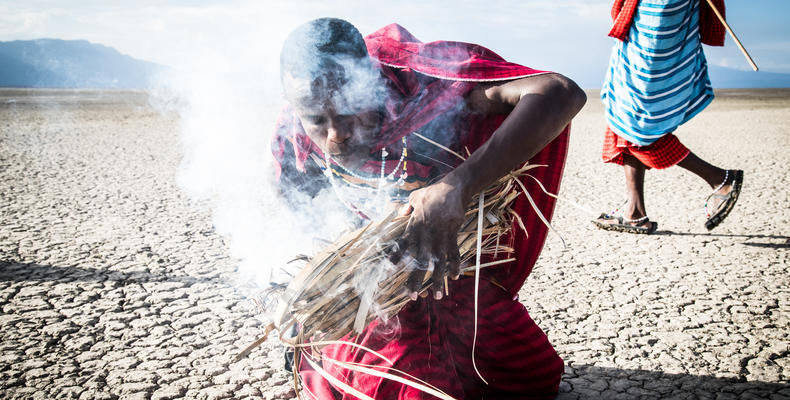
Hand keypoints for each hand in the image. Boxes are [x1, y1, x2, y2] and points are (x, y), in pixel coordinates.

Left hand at [389, 179, 465, 300]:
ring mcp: (441, 235)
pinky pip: (454, 253)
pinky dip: (455, 265)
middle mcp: (426, 233)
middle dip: (416, 279)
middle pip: (420, 261)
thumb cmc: (433, 192)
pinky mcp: (453, 234)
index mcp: (415, 225)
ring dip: (437, 280)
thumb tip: (402, 212)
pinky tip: (454, 277)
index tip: (389, 269)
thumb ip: (407, 207)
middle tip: (412, 296)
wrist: (454, 187)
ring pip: (438, 262)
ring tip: (436, 296)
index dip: (396, 257)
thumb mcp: (416, 196)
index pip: (403, 244)